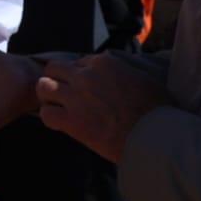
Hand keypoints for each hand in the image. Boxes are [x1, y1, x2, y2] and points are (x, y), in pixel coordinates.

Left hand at [36, 54, 169, 161]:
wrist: (157, 138)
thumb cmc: (158, 111)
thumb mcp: (141, 78)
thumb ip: (122, 71)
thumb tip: (118, 74)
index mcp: (103, 62)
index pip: (77, 63)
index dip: (79, 76)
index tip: (86, 89)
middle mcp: (85, 75)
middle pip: (54, 68)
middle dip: (56, 80)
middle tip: (64, 95)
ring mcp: (76, 97)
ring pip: (43, 87)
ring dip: (48, 96)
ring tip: (58, 106)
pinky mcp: (72, 121)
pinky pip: (46, 114)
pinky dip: (51, 118)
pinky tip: (61, 124)